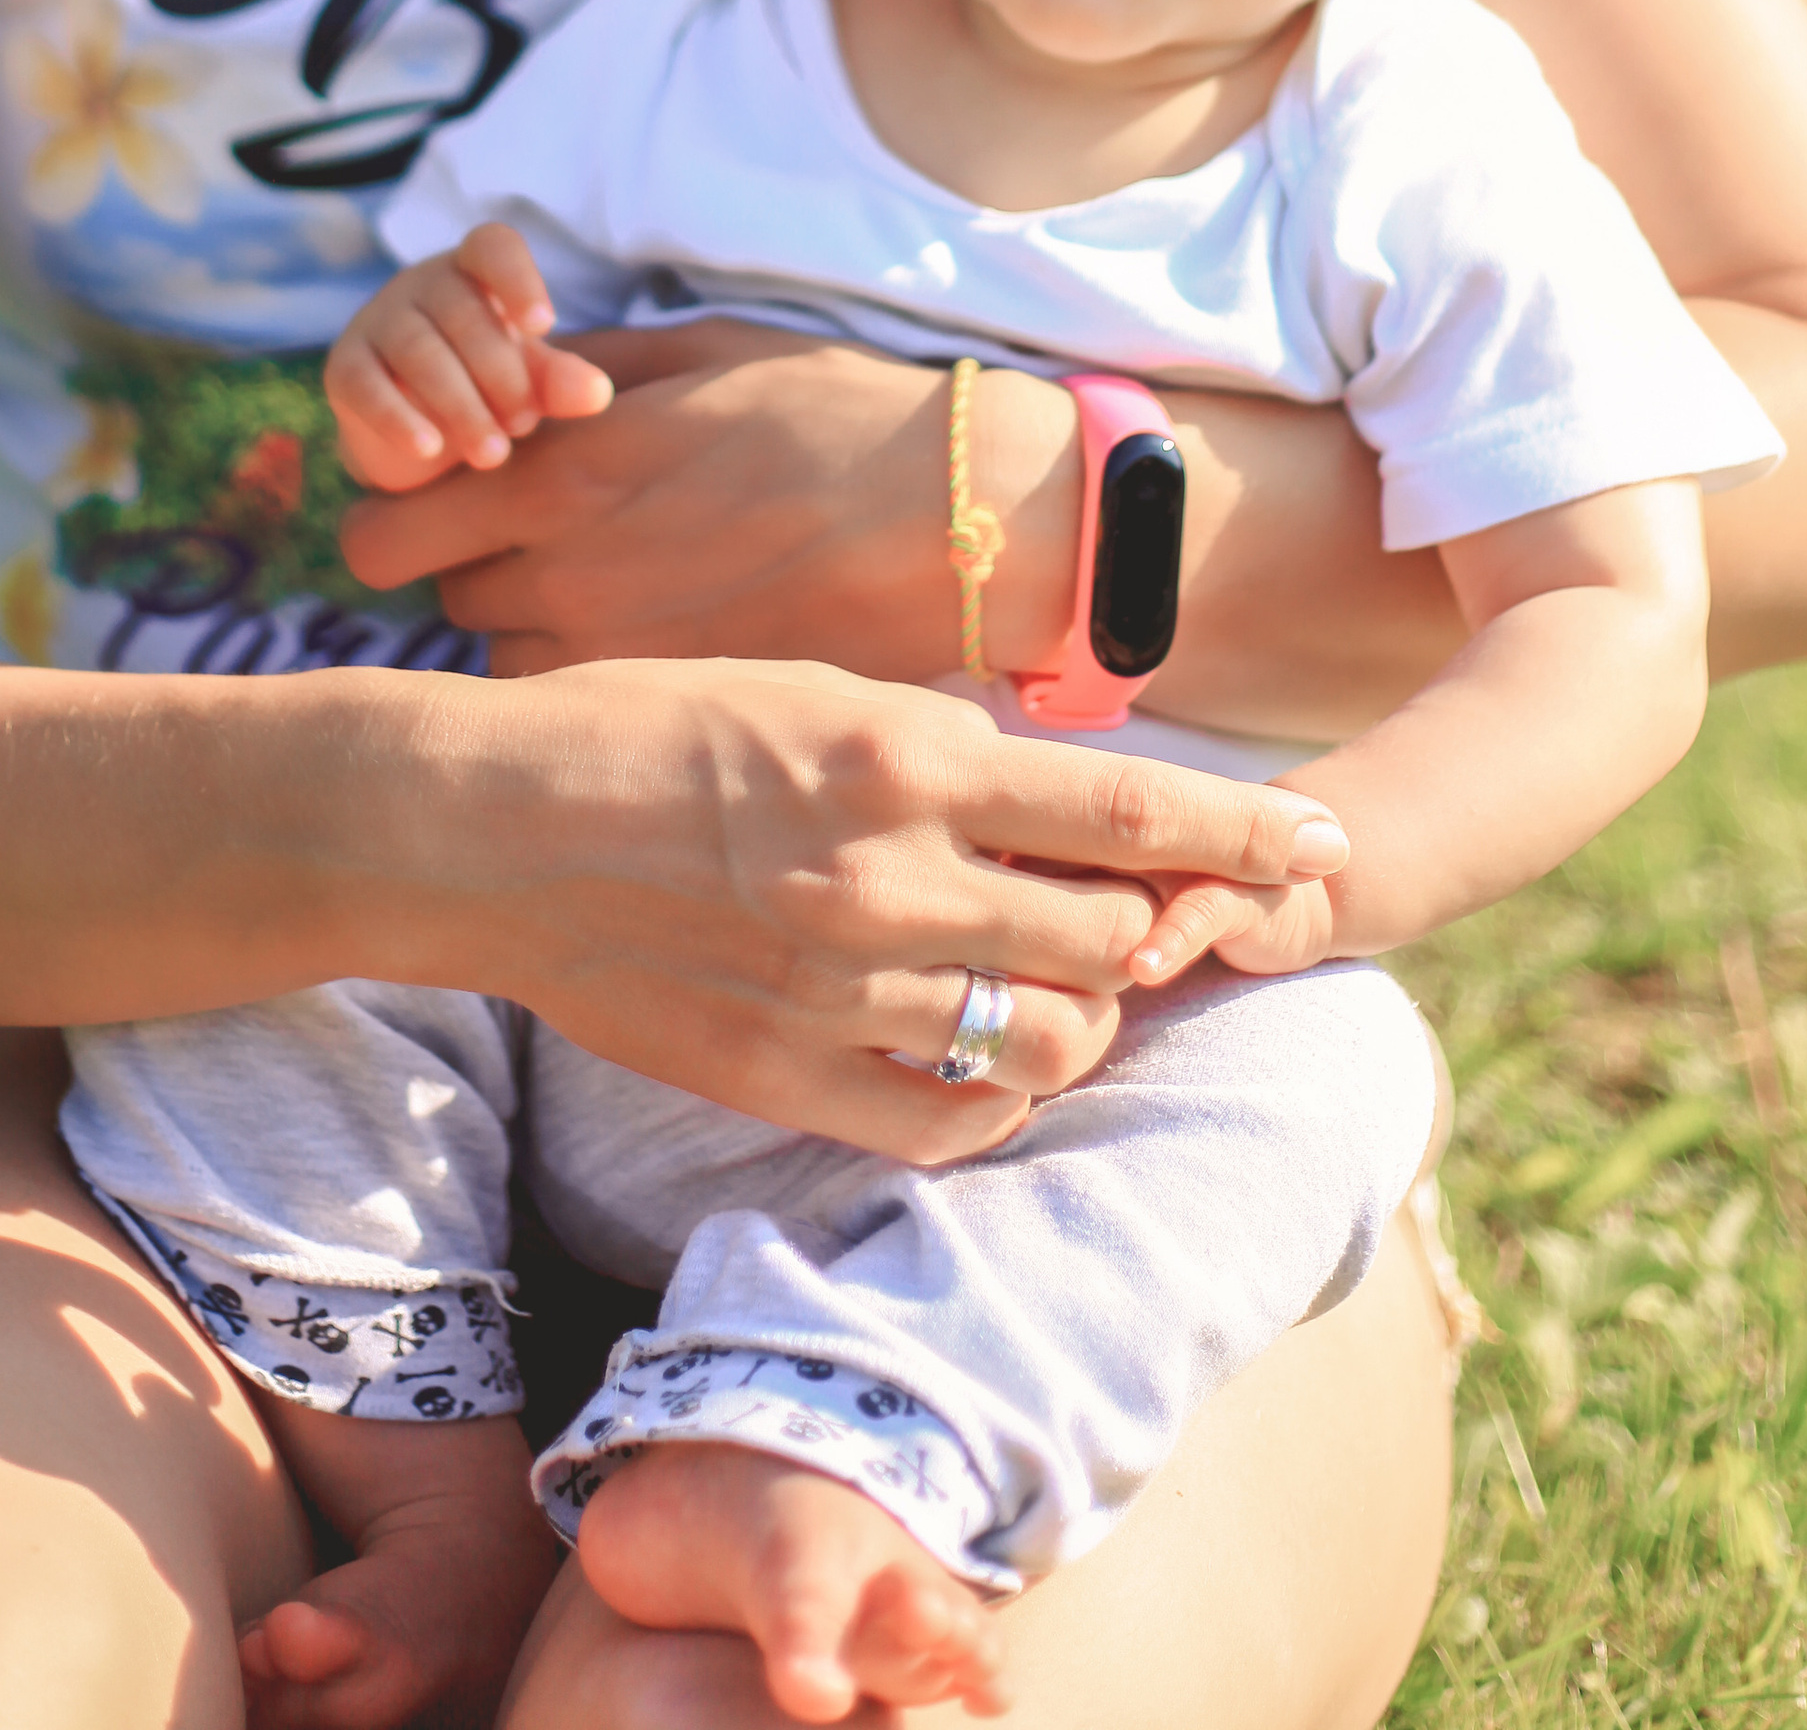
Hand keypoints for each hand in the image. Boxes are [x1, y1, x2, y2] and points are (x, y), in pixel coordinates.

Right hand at [324, 228, 613, 489]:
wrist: (421, 433)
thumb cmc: (488, 385)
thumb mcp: (530, 380)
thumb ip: (561, 381)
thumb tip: (596, 392)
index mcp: (474, 270)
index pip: (493, 247)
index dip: (517, 279)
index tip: (543, 325)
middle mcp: (422, 284)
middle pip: (462, 313)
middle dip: (500, 373)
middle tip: (524, 425)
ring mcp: (377, 320)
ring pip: (419, 351)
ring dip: (460, 404)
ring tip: (493, 454)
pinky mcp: (344, 367)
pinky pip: (366, 386)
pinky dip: (398, 418)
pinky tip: (429, 448)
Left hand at [337, 320, 1080, 678]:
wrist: (960, 518)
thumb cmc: (837, 414)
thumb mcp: (699, 352)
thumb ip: (581, 371)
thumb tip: (505, 386)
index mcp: (563, 474)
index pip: (382, 537)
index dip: (399, 517)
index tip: (441, 499)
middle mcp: (567, 577)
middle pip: (440, 603)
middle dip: (471, 568)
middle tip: (538, 540)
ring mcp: (620, 659)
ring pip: (504, 667)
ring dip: (531, 632)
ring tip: (614, 590)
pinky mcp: (675, 711)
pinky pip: (583, 712)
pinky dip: (593, 688)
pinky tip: (657, 643)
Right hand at [416, 656, 1354, 1162]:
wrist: (483, 827)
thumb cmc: (643, 725)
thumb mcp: (811, 686)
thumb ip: (940, 745)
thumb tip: (1059, 790)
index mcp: (900, 754)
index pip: (1126, 807)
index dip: (1247, 830)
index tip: (1322, 842)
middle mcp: (888, 878)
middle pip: (1115, 940)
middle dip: (1165, 931)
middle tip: (1167, 917)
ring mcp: (837, 989)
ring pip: (1053, 1044)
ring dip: (1087, 1018)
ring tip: (1064, 984)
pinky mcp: (785, 1075)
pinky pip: (952, 1120)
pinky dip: (998, 1094)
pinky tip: (983, 1052)